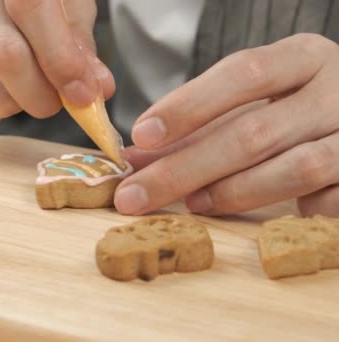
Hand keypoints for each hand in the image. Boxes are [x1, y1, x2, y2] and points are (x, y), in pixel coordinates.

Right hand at [0, 0, 114, 123]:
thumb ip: (78, 40)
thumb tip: (96, 90)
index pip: (30, 9)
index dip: (61, 59)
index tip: (84, 94)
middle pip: (5, 56)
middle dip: (44, 94)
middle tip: (58, 98)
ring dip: (22, 104)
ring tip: (28, 83)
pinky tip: (0, 82)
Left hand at [114, 33, 338, 217]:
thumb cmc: (299, 106)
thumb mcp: (258, 100)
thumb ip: (200, 125)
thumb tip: (136, 157)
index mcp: (305, 57)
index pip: (242, 73)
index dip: (188, 106)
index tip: (142, 135)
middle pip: (254, 131)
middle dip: (186, 168)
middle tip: (137, 194)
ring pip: (295, 168)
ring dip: (233, 192)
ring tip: (191, 203)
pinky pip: (327, 203)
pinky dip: (289, 212)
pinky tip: (258, 216)